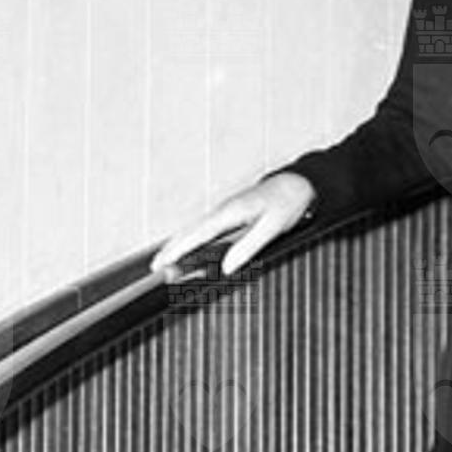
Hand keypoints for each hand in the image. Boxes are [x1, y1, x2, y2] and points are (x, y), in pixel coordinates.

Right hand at [149, 171, 315, 277]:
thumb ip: (249, 246)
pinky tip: (187, 249)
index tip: (160, 263)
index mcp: (231, 212)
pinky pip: (205, 228)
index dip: (176, 250)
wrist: (298, 183)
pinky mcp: (230, 214)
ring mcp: (225, 211)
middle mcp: (223, 210)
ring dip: (179, 244)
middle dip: (170, 249)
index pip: (196, 234)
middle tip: (154, 269)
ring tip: (164, 262)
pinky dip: (192, 239)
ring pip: (195, 228)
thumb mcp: (273, 227)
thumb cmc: (287, 202)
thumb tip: (227, 268)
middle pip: (189, 231)